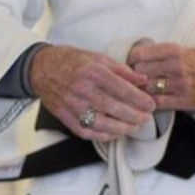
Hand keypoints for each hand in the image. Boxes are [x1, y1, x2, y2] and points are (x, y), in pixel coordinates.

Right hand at [29, 44, 154, 141]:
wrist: (42, 68)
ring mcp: (72, 105)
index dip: (139, 99)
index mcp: (93, 72)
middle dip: (134, 116)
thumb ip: (123, 71)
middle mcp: (82, 89)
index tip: (151, 105)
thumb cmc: (73, 61)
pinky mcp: (65, 117)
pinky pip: (86, 131)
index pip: (122, 89)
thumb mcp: (99, 58)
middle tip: (147, 118)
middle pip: (114, 108)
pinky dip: (103, 135)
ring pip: (102, 123)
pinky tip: (115, 133)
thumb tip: (144, 80)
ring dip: (121, 128)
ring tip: (134, 127)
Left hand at [128, 41, 194, 110]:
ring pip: (146, 88)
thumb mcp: (184, 49)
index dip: (131, 59)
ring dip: (141, 89)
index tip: (130, 63)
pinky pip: (157, 102)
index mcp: (175, 51)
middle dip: (135, 75)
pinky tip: (149, 99)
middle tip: (135, 77)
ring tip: (142, 88)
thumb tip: (137, 55)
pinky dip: (149, 102)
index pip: (140, 54)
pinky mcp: (182, 100)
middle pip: (140, 71)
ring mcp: (179, 85)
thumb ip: (162, 52)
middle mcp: (176, 66)